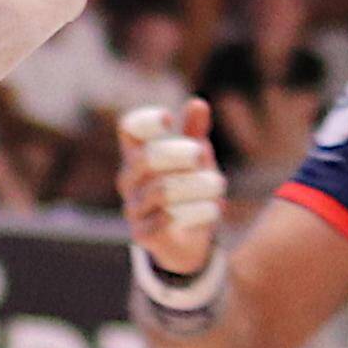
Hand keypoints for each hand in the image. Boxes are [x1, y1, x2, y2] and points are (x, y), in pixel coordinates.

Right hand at [117, 101, 224, 273]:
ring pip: (162, 191)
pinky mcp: (142, 234)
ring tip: (219, 185)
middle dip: (177, 154)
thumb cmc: (189, 192)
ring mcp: (133, 208)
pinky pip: (165, 220)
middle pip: (146, 158)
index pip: (129, 130)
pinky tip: (212, 210)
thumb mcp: (196, 162)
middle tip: (201, 154)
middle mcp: (129, 180)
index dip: (146, 121)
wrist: (188, 244)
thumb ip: (196, 134)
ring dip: (196, 186)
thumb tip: (198, 103)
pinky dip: (194, 213)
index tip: (168, 119)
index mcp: (138, 156)